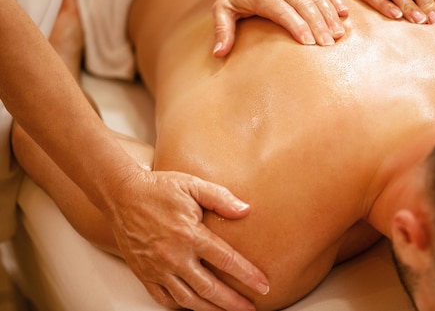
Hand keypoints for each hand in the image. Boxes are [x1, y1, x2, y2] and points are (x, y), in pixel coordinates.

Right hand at [108, 168, 268, 310]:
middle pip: (209, 288)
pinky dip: (180, 307)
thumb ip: (220, 198)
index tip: (262, 285)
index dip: (247, 275)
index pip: (226, 260)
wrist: (121, 195)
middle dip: (232, 302)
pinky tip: (194, 306)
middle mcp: (174, 255)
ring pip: (188, 299)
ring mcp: (157, 268)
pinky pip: (164, 299)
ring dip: (210, 309)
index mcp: (189, 234)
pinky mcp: (144, 274)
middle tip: (250, 309)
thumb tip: (245, 209)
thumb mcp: (193, 185)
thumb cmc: (158, 188)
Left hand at [212, 0, 347, 56]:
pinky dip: (335, 0)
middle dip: (318, 25)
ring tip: (338, 35)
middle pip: (305, 5)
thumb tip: (218, 54)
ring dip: (330, 15)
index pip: (283, 11)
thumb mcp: (223, 7)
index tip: (308, 42)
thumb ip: (222, 30)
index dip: (297, 26)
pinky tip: (344, 15)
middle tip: (328, 44)